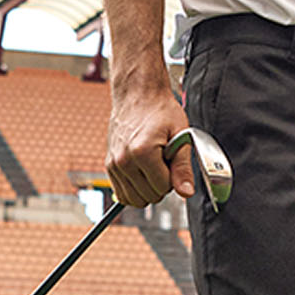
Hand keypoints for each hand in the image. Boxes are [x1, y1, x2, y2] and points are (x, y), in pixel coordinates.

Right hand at [105, 86, 190, 205]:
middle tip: (165, 161)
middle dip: (162, 184)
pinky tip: (144, 173)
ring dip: (148, 188)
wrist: (137, 95)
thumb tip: (186, 192)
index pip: (164, 187)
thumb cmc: (161, 111)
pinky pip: (122, 193)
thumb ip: (183, 166)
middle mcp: (123, 161)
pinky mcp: (109, 166)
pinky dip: (135, 189)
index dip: (174, 176)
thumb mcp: (181, 134)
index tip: (173, 159)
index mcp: (143, 153)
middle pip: (149, 195)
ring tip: (155, 166)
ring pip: (134, 198)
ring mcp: (113, 164)